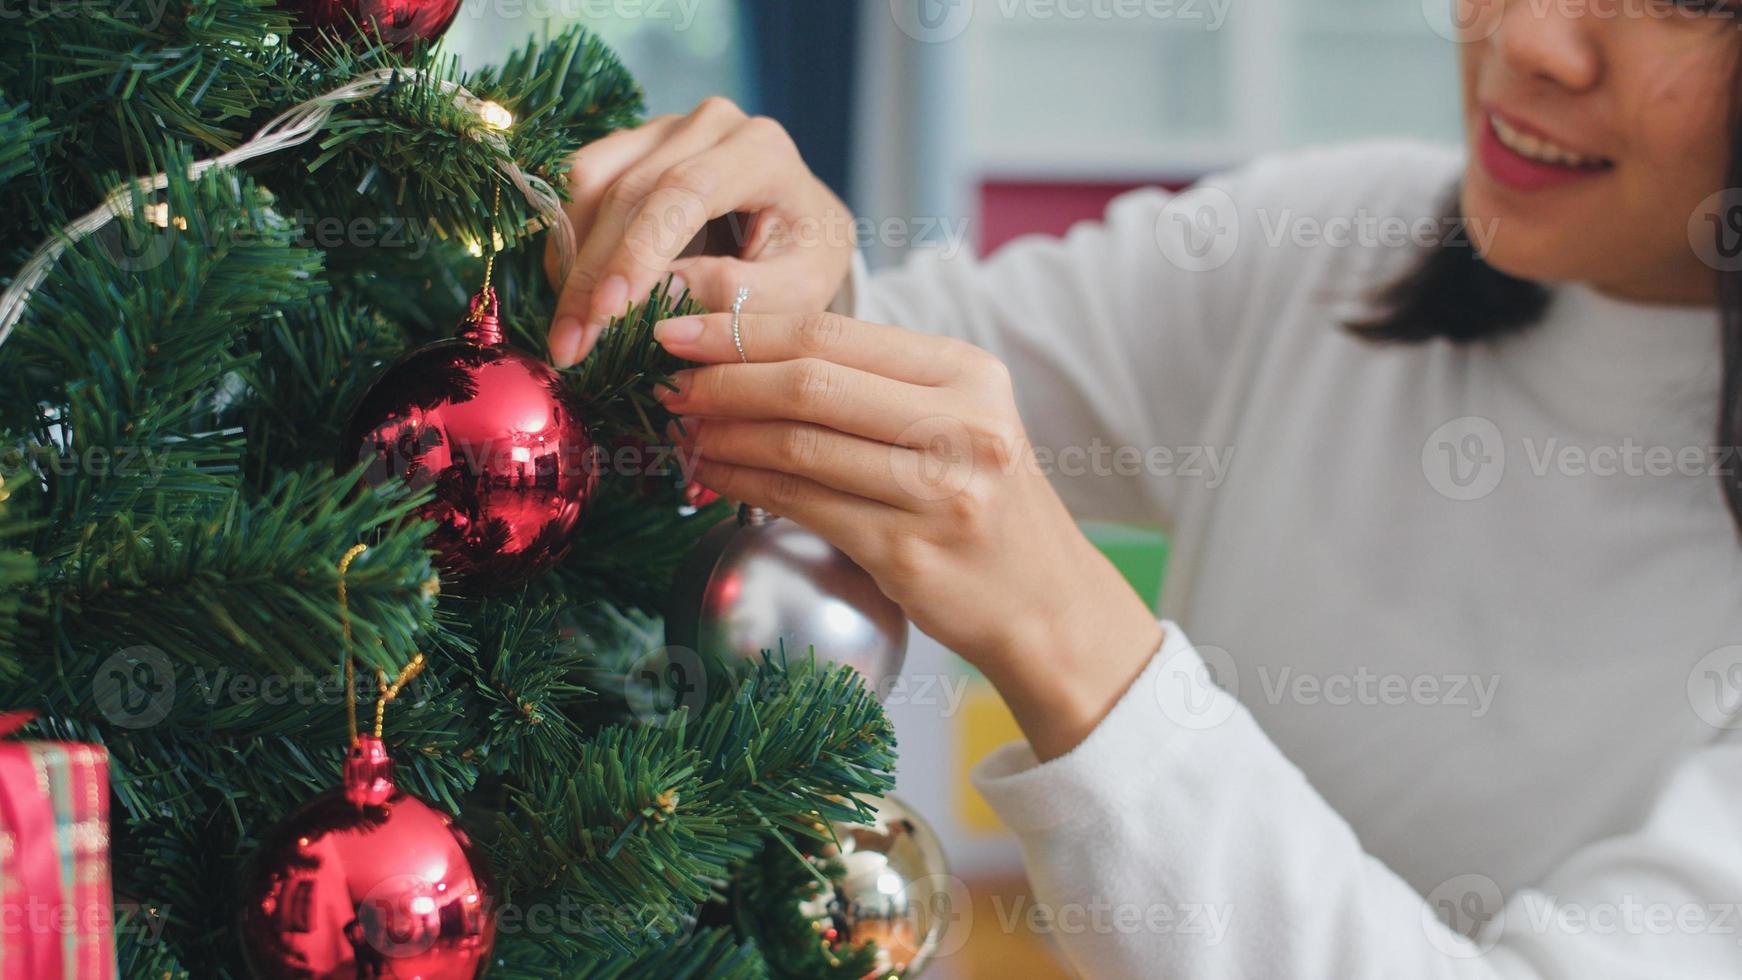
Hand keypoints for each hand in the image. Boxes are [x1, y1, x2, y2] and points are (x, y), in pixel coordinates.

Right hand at [544, 97, 855, 367]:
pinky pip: (581, 185)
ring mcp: (666, 128)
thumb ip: (738, 294)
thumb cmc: (804, 261)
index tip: (606, 314)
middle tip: (570, 346)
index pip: (684, 192)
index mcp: (762, 151)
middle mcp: (710, 124)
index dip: (638, 253)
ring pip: (591, 182)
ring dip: (570, 259)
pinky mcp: (633, 144)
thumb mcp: (796, 292)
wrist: (804, 228)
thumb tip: (662, 296)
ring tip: (569, 329)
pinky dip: (569, 241)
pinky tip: (575, 293)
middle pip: (629, 191)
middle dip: (592, 276)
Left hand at [653, 311, 1165, 759]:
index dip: (741, 328)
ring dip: (725, 436)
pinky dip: (746, 487)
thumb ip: (873, 382)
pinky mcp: (908, 553)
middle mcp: (961, 424)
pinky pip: (804, 507)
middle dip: (721, 379)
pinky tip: (715, 477)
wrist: (1045, 602)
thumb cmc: (981, 501)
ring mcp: (938, 492)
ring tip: (685, 432)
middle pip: (810, 382)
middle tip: (668, 383)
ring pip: (799, 446)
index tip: (677, 330)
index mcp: (967, 373)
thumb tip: (744, 351)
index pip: (831, 332)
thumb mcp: (955, 420)